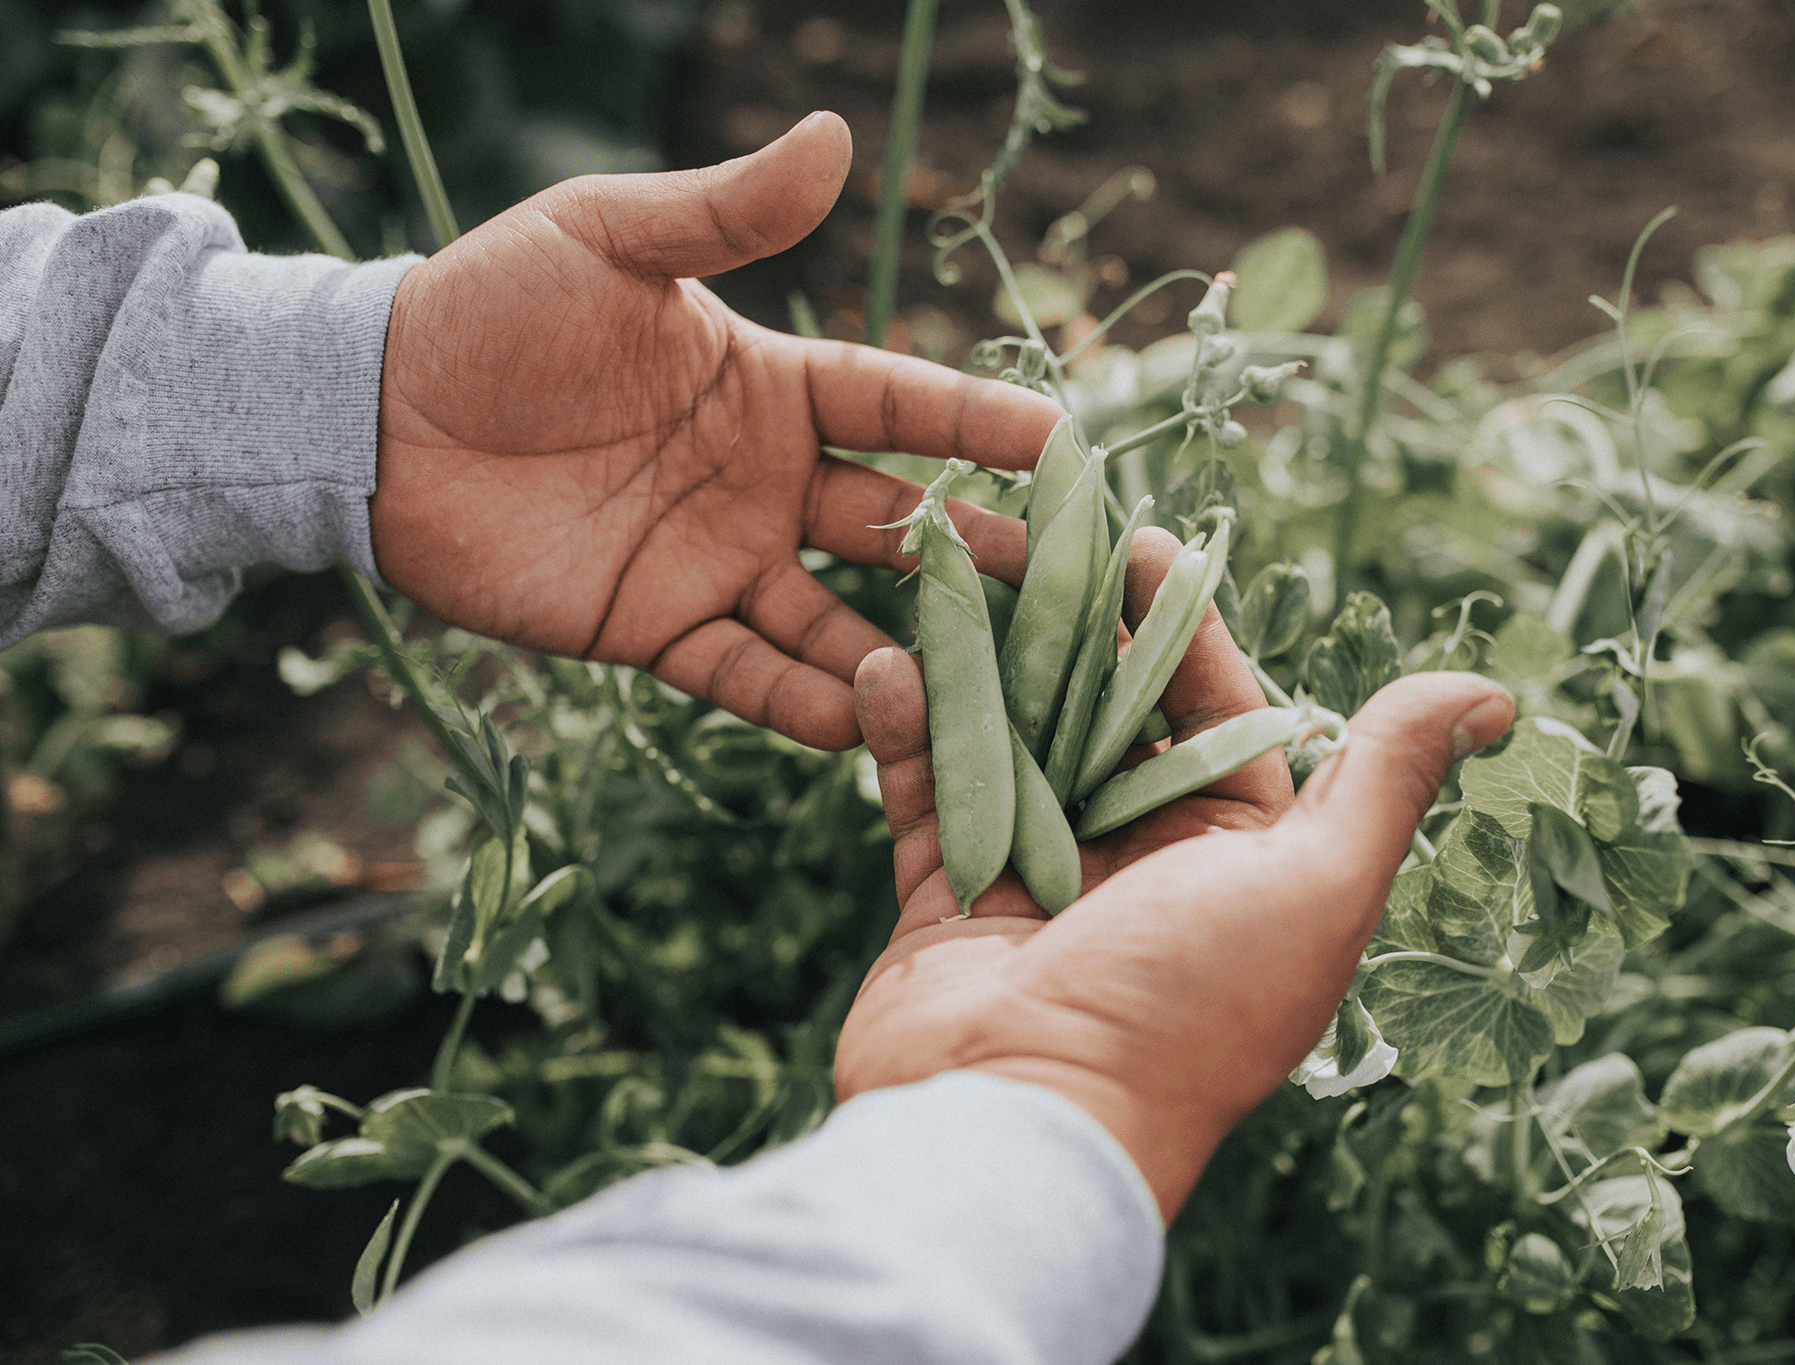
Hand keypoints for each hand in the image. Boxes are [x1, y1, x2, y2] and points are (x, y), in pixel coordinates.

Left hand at [370, 112, 1062, 749]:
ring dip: (912, 649)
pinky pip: (748, 674)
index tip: (1065, 447)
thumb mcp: (608, 238)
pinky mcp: (658, 629)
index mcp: (771, 386)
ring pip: (841, 615)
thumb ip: (723, 208)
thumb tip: (833, 134)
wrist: (371, 414)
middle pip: (898, 525)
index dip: (979, 426)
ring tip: (988, 683)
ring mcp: (718, 561)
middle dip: (983, 555)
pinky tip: (864, 726)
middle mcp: (764, 481)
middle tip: (1070, 587)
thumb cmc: (491, 306)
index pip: (900, 407)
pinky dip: (805, 702)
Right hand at [838, 550, 1514, 1216]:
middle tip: (1027, 534)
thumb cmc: (1185, 1010)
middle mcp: (1145, 868)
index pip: (1220, 713)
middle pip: (1110, 715)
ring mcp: (1042, 882)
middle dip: (1072, 626)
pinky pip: (933, 795)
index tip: (1137, 540)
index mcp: (1241, 861)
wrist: (1022, 1125)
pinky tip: (892, 661)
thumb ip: (1387, 780)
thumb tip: (1491, 696)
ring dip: (984, 658)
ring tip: (949, 569)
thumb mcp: (1312, 887)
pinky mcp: (950, 901)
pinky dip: (912, 730)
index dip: (1183, 626)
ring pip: (1015, 740)